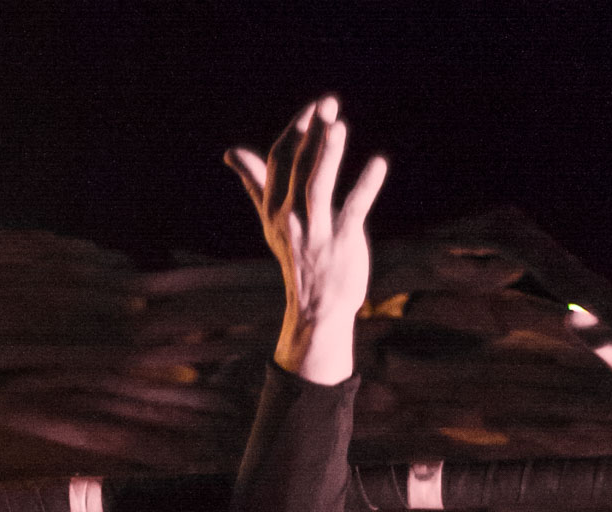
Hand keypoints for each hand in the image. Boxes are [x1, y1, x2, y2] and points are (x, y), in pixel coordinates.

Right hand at [227, 96, 386, 385]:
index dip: (294, 133)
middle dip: (311, 134)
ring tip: (338, 125)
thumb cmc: (298, 259)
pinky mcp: (341, 245)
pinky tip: (379, 163)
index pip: (278, 162)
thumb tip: (232, 152)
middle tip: (327, 102)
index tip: (312, 109)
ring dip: (327, 155)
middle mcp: (290, 219)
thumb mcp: (272, 221)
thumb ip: (256, 183)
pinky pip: (353, 211)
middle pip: (297, 168)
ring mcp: (315, 233)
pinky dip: (365, 186)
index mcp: (274, 209)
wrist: (316, 310)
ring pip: (317, 187)